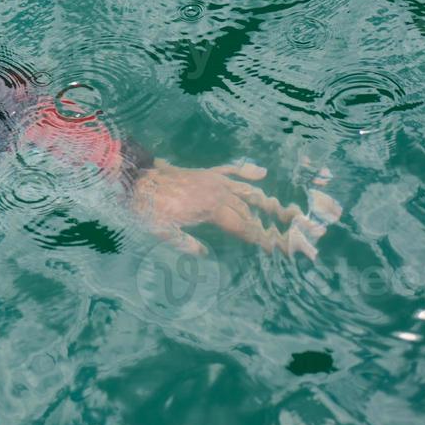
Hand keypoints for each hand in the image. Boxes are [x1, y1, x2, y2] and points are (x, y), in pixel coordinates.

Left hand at [130, 160, 341, 257]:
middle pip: (249, 210)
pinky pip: (230, 170)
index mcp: (211, 208)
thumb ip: (186, 244)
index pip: (243, 227)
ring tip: (283, 210)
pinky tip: (262, 172)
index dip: (261, 238)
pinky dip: (246, 171)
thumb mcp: (163, 232)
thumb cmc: (147, 208)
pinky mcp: (205, 173)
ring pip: (246, 191)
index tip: (277, 248)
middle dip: (268, 224)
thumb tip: (205, 254)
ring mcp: (213, 180)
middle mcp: (218, 192)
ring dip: (264, 201)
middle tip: (289, 234)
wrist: (135, 179)